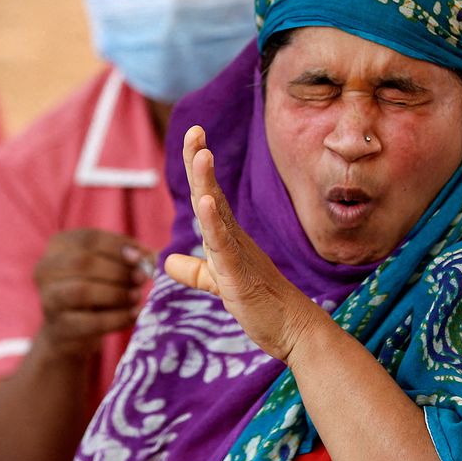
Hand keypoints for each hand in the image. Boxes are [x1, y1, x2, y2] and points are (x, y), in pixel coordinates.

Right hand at [34, 228, 154, 360]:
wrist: (70, 332)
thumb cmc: (95, 289)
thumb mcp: (109, 268)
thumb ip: (130, 259)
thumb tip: (154, 257)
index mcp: (58, 245)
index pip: (88, 239)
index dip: (118, 246)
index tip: (142, 257)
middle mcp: (45, 269)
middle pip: (83, 263)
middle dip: (118, 271)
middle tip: (142, 279)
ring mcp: (48, 299)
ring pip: (82, 291)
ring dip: (116, 294)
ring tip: (137, 297)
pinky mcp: (58, 328)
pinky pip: (90, 322)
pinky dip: (117, 318)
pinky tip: (134, 315)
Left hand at [165, 125, 327, 361]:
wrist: (293, 330)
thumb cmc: (261, 305)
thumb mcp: (218, 284)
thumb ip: (195, 271)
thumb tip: (168, 260)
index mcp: (227, 239)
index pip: (208, 197)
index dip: (198, 168)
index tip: (194, 138)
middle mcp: (234, 239)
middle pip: (212, 194)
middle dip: (201, 162)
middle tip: (195, 130)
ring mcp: (238, 254)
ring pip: (218, 213)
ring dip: (208, 184)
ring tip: (201, 154)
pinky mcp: (239, 275)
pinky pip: (224, 245)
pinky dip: (213, 223)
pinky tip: (205, 203)